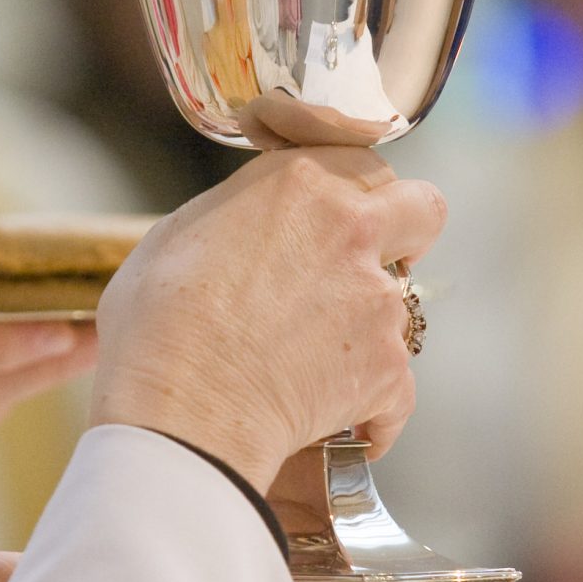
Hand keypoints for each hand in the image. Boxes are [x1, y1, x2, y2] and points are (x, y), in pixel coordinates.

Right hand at [89, 147, 446, 487]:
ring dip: (371, 331)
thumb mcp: (177, 235)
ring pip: (405, 307)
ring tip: (313, 364)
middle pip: (423, 210)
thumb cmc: (159, 327)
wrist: (182, 409)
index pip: (364, 161)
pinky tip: (343, 421)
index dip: (356, 192)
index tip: (343, 215)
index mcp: (299, 184)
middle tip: (372, 265)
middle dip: (407, 235)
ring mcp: (377, 299)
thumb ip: (234, 216)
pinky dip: (376, 410)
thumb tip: (245, 229)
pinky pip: (399, 391)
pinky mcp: (388, 366)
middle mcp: (351, 229)